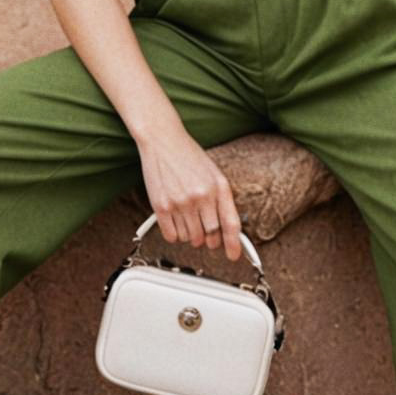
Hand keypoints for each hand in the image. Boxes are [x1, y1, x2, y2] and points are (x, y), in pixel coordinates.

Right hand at [135, 120, 243, 261]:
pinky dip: (174, 233)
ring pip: (190, 238)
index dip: (234, 244)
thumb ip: (220, 199)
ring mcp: (181, 202)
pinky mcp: (161, 206)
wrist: (163, 140)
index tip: (233, 255)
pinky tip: (174, 218)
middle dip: (208, 238)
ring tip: (186, 215)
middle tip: (203, 229)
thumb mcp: (213, 173)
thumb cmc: (188, 155)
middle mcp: (202, 196)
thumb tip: (225, 228)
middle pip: (210, 236)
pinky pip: (172, 236)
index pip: (231, 224)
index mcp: (219, 187)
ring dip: (189, 234)